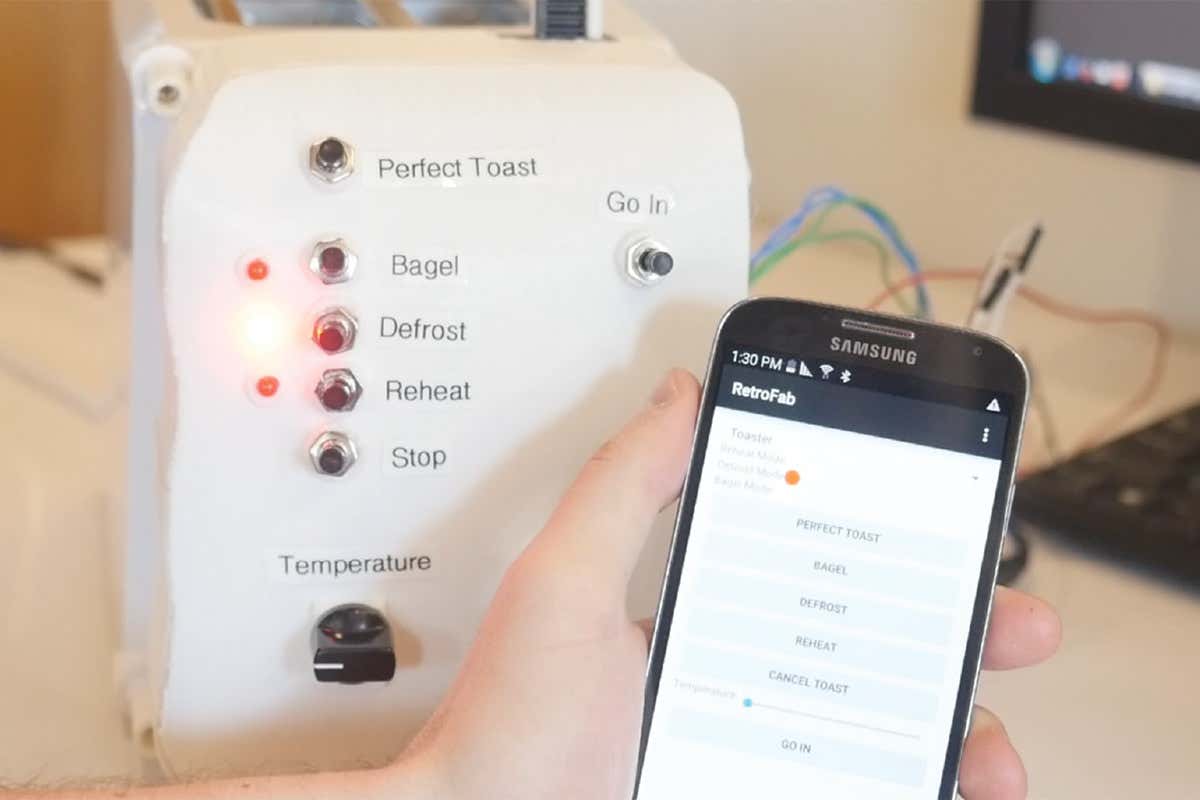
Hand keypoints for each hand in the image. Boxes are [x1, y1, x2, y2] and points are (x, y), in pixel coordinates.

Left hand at [397, 369, 1061, 799]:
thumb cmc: (508, 727)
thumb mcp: (565, 585)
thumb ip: (623, 488)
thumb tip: (678, 396)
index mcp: (705, 616)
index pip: (816, 565)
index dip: (892, 546)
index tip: (949, 523)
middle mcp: (740, 683)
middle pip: (873, 646)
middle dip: (959, 629)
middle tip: (1013, 622)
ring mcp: (757, 750)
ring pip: (886, 730)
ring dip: (960, 725)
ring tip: (992, 740)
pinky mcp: (769, 789)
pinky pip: (864, 786)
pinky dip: (928, 787)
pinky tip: (958, 782)